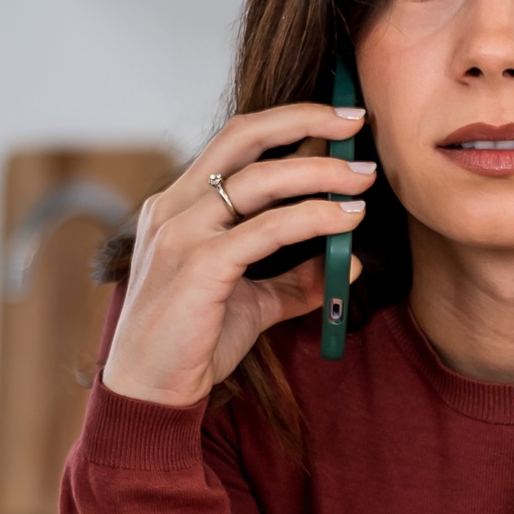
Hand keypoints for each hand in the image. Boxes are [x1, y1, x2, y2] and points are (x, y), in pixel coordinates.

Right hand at [100, 103, 376, 407]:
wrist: (149, 395)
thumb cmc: (192, 345)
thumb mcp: (251, 305)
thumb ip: (293, 281)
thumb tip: (348, 263)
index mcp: (177, 206)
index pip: (234, 141)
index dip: (287, 120)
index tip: (337, 120)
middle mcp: (173, 209)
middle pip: (243, 136)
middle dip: (305, 118)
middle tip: (357, 122)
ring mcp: (181, 234)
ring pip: (261, 179)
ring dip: (321, 172)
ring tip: (364, 178)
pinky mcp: (199, 266)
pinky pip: (268, 229)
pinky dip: (313, 218)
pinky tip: (346, 220)